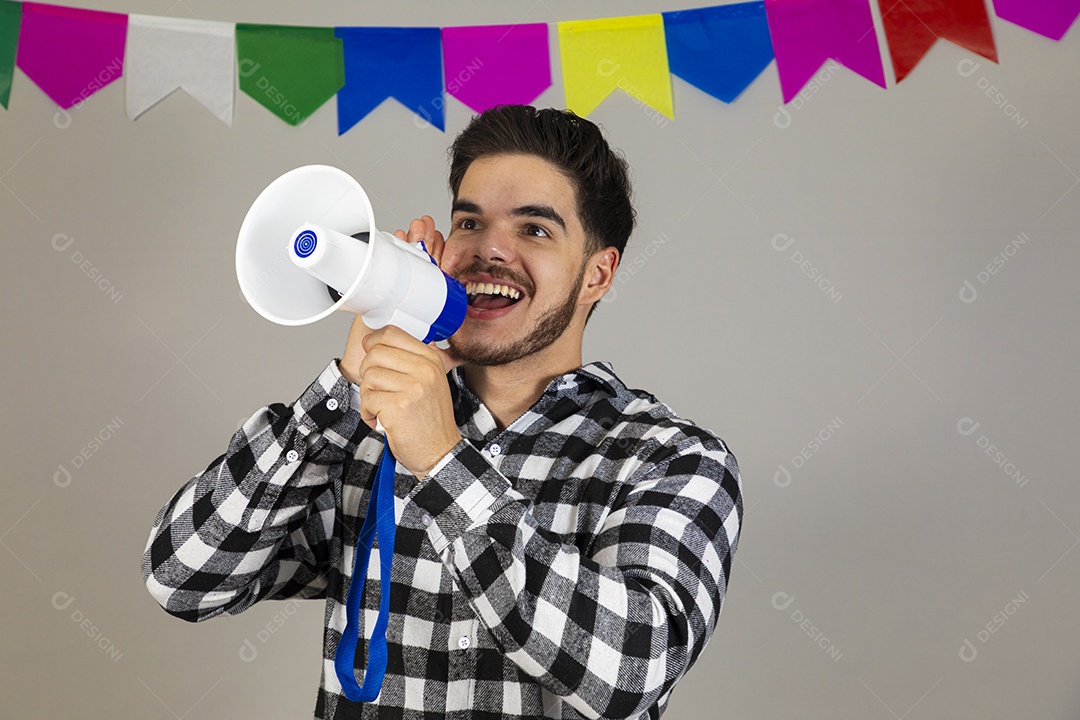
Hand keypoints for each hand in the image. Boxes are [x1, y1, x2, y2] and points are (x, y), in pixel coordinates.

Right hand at [339, 215, 444, 384]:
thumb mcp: (426, 357)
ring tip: (413, 227)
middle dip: (423, 241)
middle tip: (426, 226)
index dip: (439, 256)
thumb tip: (462, 354)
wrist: (367, 369)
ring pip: (399, 260)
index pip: (434, 274)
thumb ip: (444, 358)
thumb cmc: (394, 360)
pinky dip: (385, 251)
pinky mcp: (370, 293)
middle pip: (418, 262)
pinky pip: (378, 268)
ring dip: (408, 241)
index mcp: (422, 304)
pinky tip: (393, 237)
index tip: (442, 239)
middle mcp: (406, 294)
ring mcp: (388, 292)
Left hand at [357, 325, 463, 478]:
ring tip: (382, 408)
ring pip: (368, 377)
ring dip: (368, 396)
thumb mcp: (431, 382)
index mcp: (431, 360)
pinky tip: (381, 420)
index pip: (392, 333)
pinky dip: (368, 413)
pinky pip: (367, 400)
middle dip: (369, 373)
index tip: (372, 354)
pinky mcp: (398, 407)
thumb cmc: (430, 419)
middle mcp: (424, 370)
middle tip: (379, 390)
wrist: (439, 452)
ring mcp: (412, 388)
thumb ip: (412, 360)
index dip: (374, 342)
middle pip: (375, 353)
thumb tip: (381, 338)